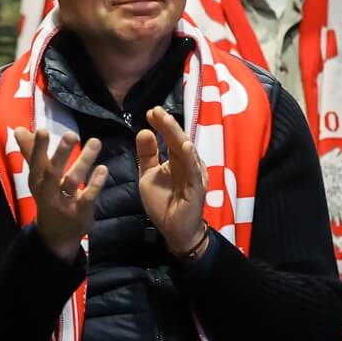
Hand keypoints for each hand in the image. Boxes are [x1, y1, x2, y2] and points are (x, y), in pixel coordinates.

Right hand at [12, 126, 105, 260]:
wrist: (56, 235)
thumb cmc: (48, 198)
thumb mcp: (38, 178)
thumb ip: (31, 152)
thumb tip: (18, 128)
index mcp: (36, 182)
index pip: (35, 163)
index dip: (37, 148)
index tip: (42, 130)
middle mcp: (48, 193)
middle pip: (52, 172)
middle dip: (61, 154)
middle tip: (72, 135)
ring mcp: (64, 204)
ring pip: (73, 181)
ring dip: (84, 161)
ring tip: (95, 142)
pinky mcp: (80, 212)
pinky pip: (88, 196)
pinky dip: (95, 183)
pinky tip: (102, 168)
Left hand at [135, 106, 207, 257]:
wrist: (174, 230)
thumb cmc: (163, 203)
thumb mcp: (149, 175)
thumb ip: (147, 155)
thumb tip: (144, 130)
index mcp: (177, 159)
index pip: (170, 138)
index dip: (162, 125)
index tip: (150, 112)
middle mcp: (188, 163)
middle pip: (179, 140)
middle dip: (168, 125)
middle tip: (156, 111)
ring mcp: (195, 175)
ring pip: (187, 152)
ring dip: (177, 136)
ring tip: (167, 122)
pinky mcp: (197, 188)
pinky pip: (194, 171)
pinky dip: (190, 159)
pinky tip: (185, 147)